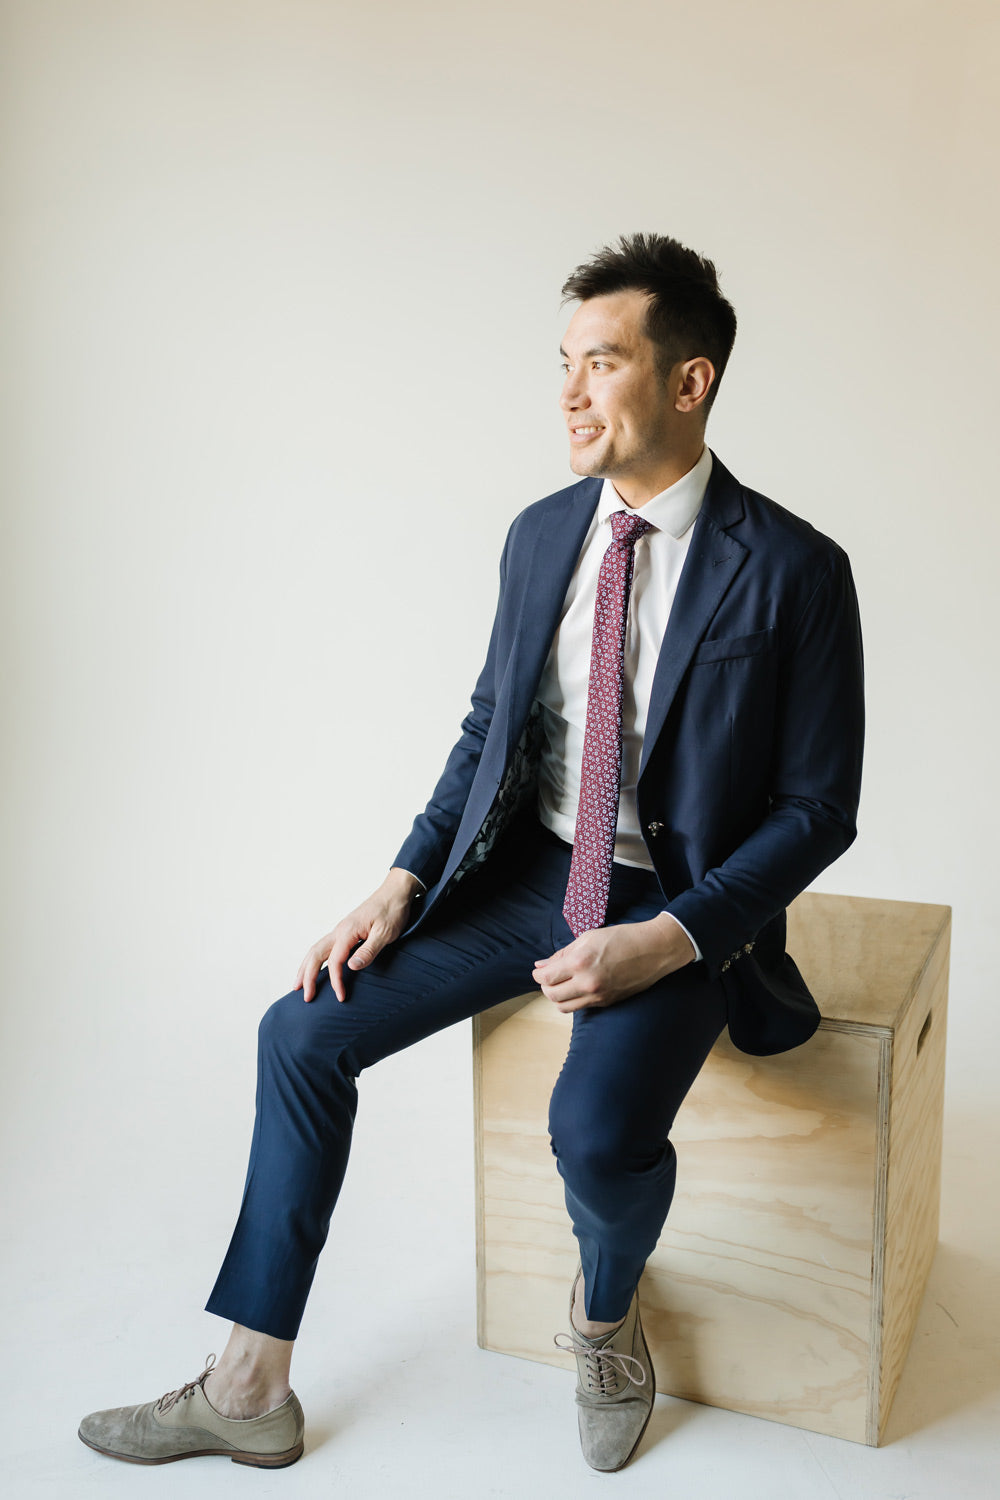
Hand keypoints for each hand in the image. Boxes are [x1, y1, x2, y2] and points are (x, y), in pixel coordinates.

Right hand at [294, 868, 422, 1002]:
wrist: (395, 892)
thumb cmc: (393, 911)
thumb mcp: (385, 933)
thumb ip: (369, 950)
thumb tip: (351, 966)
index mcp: (348, 931)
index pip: (334, 961)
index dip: (335, 981)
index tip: (340, 997)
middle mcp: (340, 930)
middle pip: (315, 954)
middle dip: (307, 976)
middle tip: (305, 997)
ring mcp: (341, 930)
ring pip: (316, 949)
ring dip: (305, 967)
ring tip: (298, 985)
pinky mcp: (345, 932)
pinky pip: (324, 947)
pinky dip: (314, 959)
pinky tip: (314, 968)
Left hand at [532, 913, 694, 1012]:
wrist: (654, 950)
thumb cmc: (622, 938)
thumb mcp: (588, 938)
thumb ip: (562, 954)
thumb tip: (541, 966)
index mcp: (580, 962)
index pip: (546, 978)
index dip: (538, 975)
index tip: (539, 970)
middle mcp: (587, 983)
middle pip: (551, 995)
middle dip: (545, 986)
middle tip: (549, 977)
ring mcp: (598, 995)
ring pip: (564, 1007)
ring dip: (557, 997)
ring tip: (562, 985)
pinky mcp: (607, 1002)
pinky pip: (581, 1007)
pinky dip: (574, 999)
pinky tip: (578, 988)